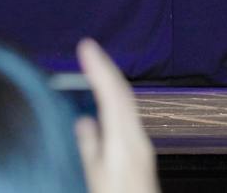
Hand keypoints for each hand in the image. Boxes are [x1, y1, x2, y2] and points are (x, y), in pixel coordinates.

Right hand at [74, 38, 159, 192]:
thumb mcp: (94, 179)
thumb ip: (89, 149)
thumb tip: (84, 121)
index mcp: (124, 143)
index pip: (113, 96)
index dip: (99, 68)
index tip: (87, 46)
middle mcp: (137, 141)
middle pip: (124, 96)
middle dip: (106, 69)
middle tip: (88, 49)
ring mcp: (141, 148)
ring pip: (127, 106)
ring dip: (110, 84)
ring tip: (94, 68)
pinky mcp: (140, 156)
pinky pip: (127, 118)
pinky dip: (114, 102)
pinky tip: (104, 104)